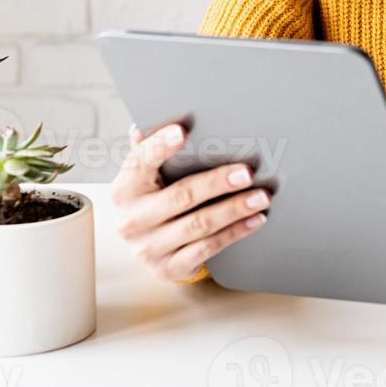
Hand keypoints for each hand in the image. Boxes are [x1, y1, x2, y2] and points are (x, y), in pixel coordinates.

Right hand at [111, 122, 269, 282]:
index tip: (182, 131)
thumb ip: (151, 148)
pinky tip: (254, 220)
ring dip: (234, 209)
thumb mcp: (148, 176)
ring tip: (261, 197)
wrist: (149, 247)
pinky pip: (207, 249)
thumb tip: (152, 118)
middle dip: (217, 183)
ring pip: (199, 225)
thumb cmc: (153, 199)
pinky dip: (235, 233)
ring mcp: (148, 247)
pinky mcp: (167, 268)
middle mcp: (131, 219)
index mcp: (124, 188)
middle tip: (246, 172)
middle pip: (180, 196)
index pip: (140, 160)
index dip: (160, 145)